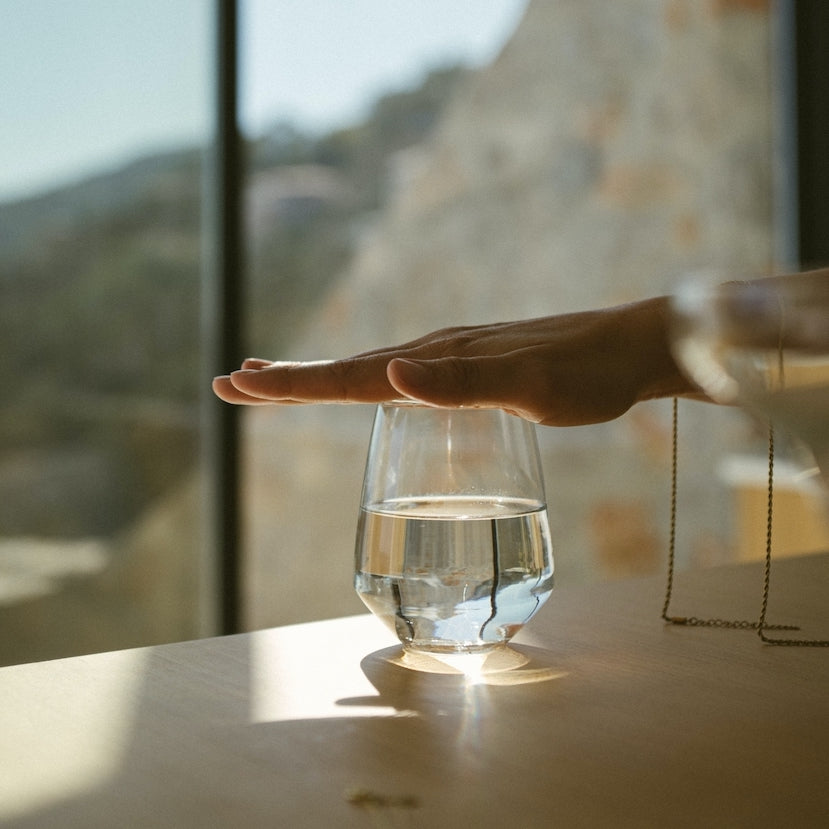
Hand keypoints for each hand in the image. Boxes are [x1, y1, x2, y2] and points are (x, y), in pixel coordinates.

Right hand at [212, 297, 695, 425]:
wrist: (631, 351)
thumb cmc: (587, 375)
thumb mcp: (529, 386)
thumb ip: (462, 383)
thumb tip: (390, 373)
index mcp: (437, 361)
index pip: (350, 376)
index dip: (293, 385)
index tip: (239, 385)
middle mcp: (436, 355)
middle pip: (348, 368)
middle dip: (289, 380)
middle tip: (235, 383)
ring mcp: (453, 360)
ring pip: (371, 371)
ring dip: (321, 378)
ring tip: (280, 381)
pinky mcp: (471, 370)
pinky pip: (402, 378)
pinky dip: (366, 384)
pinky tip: (372, 388)